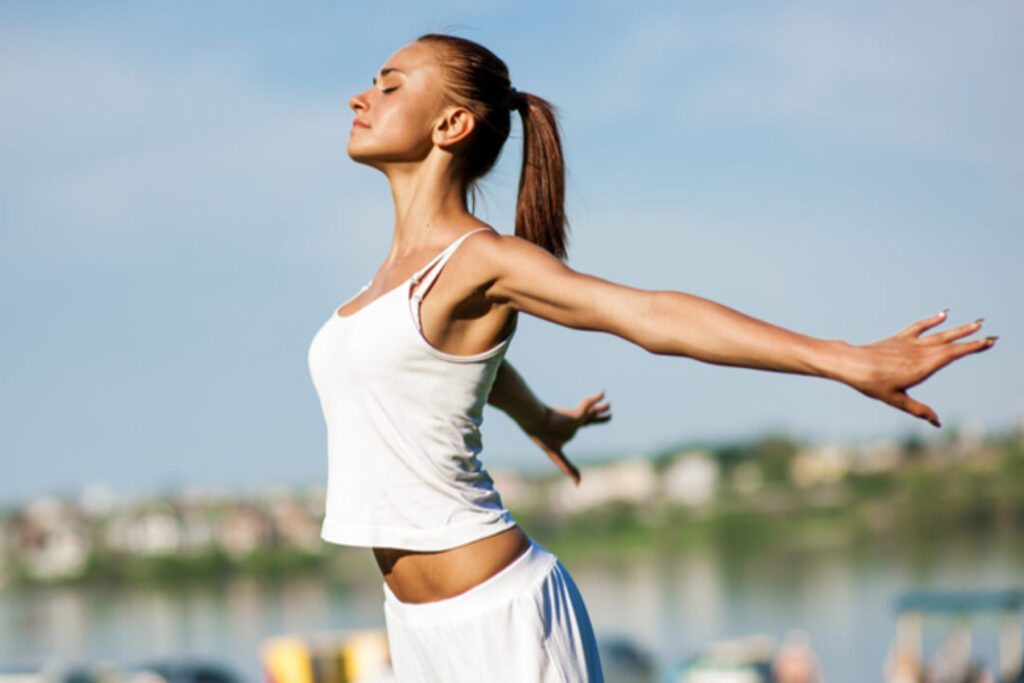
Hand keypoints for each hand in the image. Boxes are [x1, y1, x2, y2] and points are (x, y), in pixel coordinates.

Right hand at [529, 390, 610, 484]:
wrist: (534, 423)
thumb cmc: (542, 438)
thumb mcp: (557, 456)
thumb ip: (568, 468)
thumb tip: (578, 483)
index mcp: (572, 429)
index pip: (586, 424)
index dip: (595, 421)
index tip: (601, 418)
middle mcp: (576, 421)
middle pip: (592, 417)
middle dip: (600, 414)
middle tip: (609, 413)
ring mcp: (576, 417)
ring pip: (592, 411)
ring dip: (601, 407)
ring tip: (609, 404)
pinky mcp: (576, 414)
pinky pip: (588, 404)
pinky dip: (596, 398)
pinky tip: (602, 393)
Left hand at [843, 310, 995, 427]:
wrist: (850, 363)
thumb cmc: (871, 384)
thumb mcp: (896, 400)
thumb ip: (918, 410)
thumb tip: (938, 423)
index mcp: (921, 368)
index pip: (952, 355)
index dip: (971, 348)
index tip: (988, 342)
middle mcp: (919, 353)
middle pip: (950, 344)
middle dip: (971, 339)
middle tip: (992, 335)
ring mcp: (909, 344)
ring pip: (938, 334)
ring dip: (958, 329)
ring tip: (976, 322)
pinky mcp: (899, 339)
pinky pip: (919, 327)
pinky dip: (932, 320)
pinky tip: (944, 314)